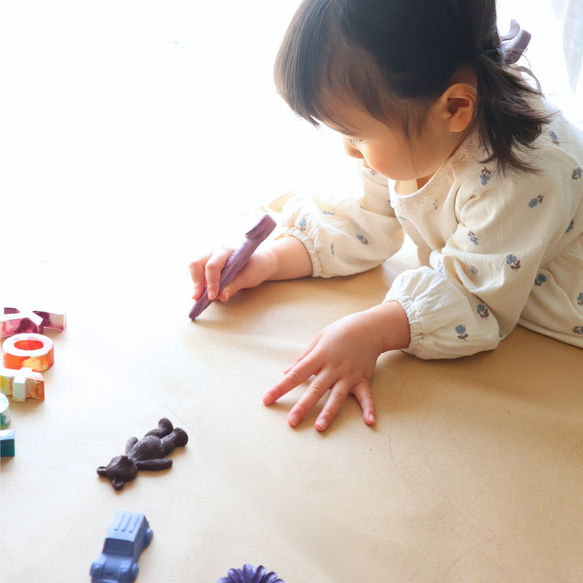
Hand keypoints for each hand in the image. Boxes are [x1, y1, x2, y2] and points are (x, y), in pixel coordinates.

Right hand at [189, 247, 274, 301]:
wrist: (260, 264)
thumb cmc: (255, 267)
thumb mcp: (248, 277)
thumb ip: (234, 285)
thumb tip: (221, 296)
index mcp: (226, 251)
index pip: (213, 266)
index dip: (211, 282)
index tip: (212, 296)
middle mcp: (215, 252)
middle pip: (196, 264)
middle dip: (196, 282)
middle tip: (197, 298)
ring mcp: (210, 258)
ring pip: (195, 269)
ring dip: (196, 284)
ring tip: (200, 298)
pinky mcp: (208, 267)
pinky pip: (198, 275)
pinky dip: (199, 285)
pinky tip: (202, 295)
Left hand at [263, 302, 409, 430]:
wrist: (369, 327)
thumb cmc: (340, 332)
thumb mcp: (318, 339)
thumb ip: (303, 357)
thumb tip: (286, 372)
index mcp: (319, 357)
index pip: (296, 375)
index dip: (280, 387)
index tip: (267, 399)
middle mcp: (333, 368)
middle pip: (315, 389)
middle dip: (303, 406)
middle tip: (291, 422)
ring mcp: (349, 374)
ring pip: (337, 396)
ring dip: (328, 412)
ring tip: (320, 427)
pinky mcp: (362, 379)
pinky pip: (365, 396)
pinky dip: (368, 408)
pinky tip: (369, 421)